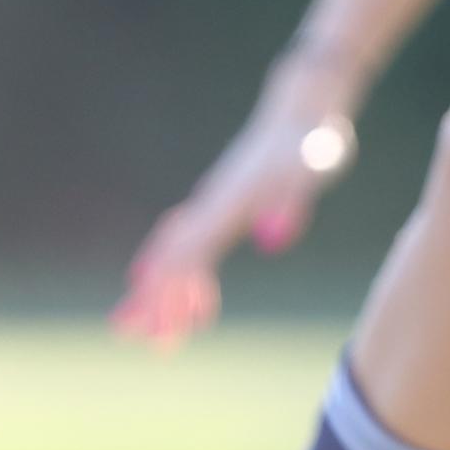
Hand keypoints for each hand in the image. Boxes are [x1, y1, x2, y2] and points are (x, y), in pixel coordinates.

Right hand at [112, 48, 361, 348]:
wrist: (303, 108)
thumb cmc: (310, 141)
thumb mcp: (311, 170)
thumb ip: (291, 202)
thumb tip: (272, 241)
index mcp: (227, 203)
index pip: (189, 257)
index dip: (169, 292)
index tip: (151, 327)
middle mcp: (213, 205)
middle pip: (176, 259)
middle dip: (157, 301)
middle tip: (138, 341)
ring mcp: (217, 205)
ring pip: (183, 256)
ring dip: (169, 294)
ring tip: (153, 334)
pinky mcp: (228, 206)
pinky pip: (201, 248)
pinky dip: (194, 277)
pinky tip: (199, 306)